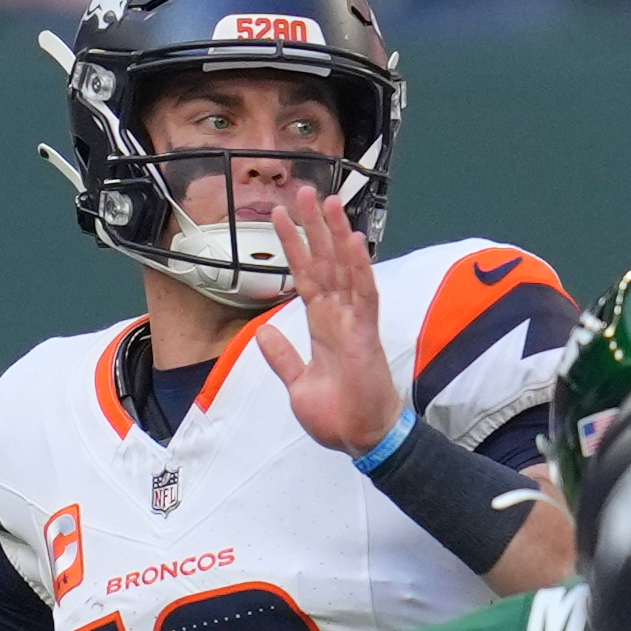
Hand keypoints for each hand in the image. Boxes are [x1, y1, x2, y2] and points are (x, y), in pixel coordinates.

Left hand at [255, 186, 403, 456]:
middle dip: (314, 227)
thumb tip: (264, 334)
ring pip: (344, 269)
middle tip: (303, 190)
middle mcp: (339, 317)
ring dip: (335, 235)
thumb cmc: (338, 416)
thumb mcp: (298, 385)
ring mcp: (355, 323)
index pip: (307, 276)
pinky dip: (359, 268)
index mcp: (322, 327)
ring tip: (326, 201)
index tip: (282, 216)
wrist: (361, 440)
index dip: (295, 246)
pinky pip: (364, 295)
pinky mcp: (366, 336)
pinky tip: (353, 241)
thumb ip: (283, 358)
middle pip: (326, 262)